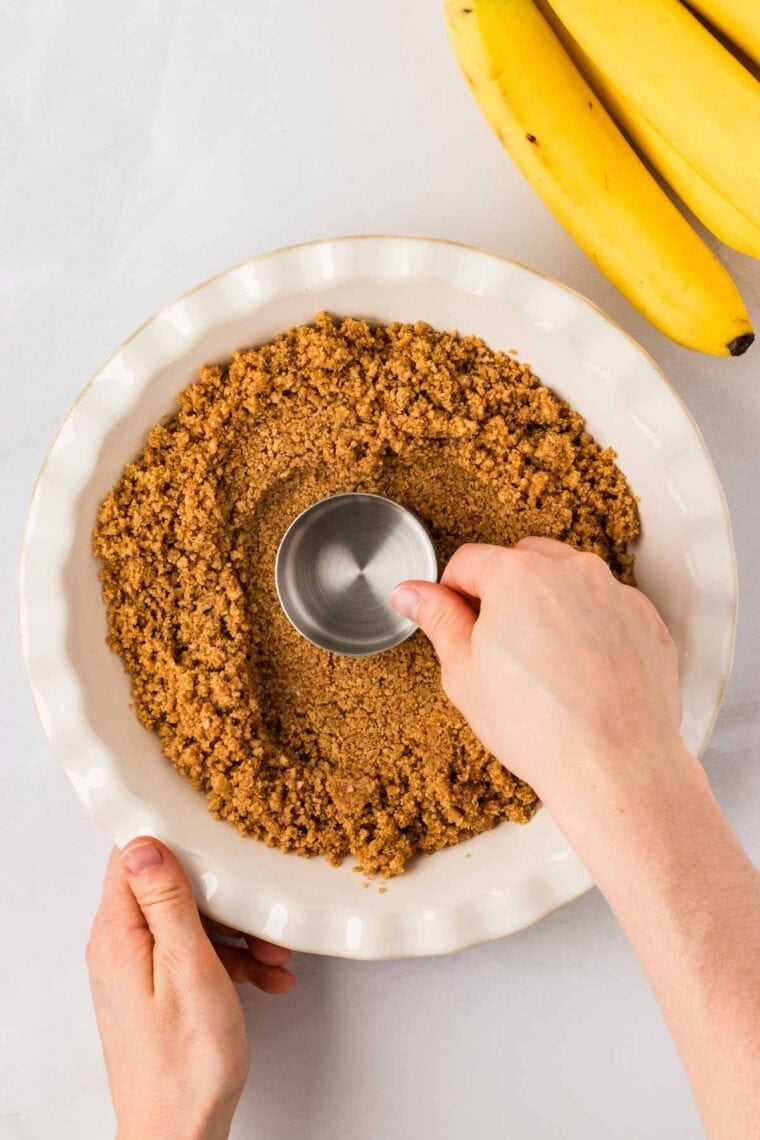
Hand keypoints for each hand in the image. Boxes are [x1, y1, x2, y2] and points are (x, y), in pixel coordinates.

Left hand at [87, 838, 293, 1139]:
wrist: (179, 1134)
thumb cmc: (185, 1063)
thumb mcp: (188, 966)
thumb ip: (166, 901)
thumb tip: (144, 844)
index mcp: (119, 934)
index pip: (130, 857)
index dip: (170, 836)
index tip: (209, 830)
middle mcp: (121, 947)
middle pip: (170, 889)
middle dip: (222, 895)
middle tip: (259, 909)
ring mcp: (139, 970)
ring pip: (190, 924)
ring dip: (236, 933)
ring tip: (273, 957)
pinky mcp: (158, 992)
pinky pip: (195, 957)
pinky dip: (231, 963)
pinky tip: (266, 979)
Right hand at [391, 537, 681, 801]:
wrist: (613, 767)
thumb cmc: (537, 725)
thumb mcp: (464, 672)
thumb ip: (437, 619)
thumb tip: (411, 592)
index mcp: (518, 575)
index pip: (467, 562)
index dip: (452, 594)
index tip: (457, 625)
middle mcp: (572, 570)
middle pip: (521, 561)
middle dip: (504, 593)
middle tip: (500, 648)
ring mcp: (615, 593)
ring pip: (568, 581)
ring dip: (549, 606)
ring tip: (545, 664)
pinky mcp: (646, 620)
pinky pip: (606, 608)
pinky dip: (590, 627)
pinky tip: (581, 672)